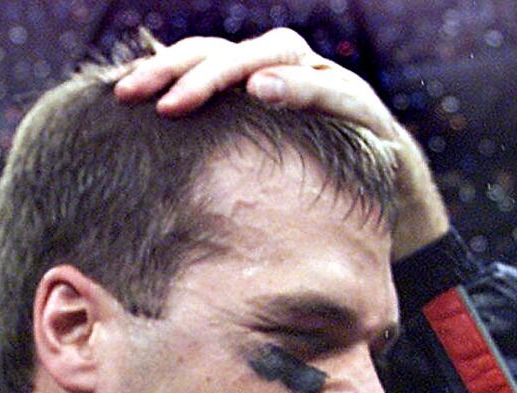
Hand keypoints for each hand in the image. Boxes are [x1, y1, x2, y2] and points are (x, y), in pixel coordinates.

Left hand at [114, 28, 448, 260]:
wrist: (397, 220)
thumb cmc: (319, 205)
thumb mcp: (259, 188)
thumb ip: (220, 169)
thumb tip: (147, 176)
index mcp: (262, 88)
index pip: (205, 60)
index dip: (162, 70)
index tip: (119, 95)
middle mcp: (296, 76)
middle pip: (231, 49)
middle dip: (182, 69)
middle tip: (142, 98)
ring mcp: (333, 86)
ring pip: (277, 54)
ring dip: (229, 72)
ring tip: (188, 98)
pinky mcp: (367, 112)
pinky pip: (332, 88)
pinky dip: (299, 85)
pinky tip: (265, 91)